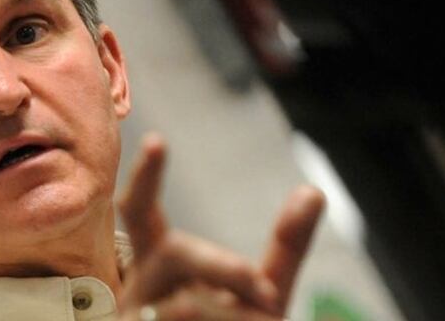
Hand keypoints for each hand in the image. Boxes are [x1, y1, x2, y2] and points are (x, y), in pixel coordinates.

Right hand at [116, 134, 324, 319]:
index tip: (158, 141)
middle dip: (224, 266)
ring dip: (232, 319)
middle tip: (263, 291)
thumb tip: (312, 190)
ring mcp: (132, 318)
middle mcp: (138, 288)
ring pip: (184, 304)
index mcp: (161, 267)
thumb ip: (284, 249)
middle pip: (174, 251)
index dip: (147, 180)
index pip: (140, 214)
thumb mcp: (262, 299)